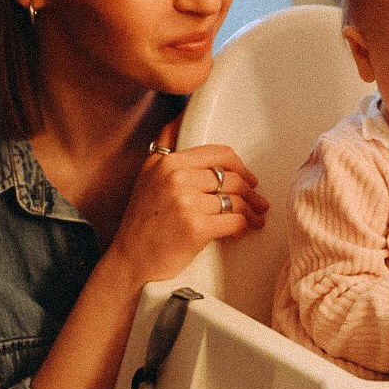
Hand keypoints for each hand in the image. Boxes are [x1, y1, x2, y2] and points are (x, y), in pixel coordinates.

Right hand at [107, 124, 267, 286]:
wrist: (130, 262)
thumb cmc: (141, 227)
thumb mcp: (148, 179)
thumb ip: (167, 155)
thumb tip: (182, 125)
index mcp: (165, 162)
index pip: (217, 153)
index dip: (238, 165)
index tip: (246, 176)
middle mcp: (174, 177)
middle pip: (231, 177)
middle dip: (250, 191)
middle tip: (257, 201)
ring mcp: (185, 201)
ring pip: (236, 199)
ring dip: (250, 210)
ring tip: (254, 217)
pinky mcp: (196, 227)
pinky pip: (235, 220)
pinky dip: (243, 226)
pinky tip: (241, 230)